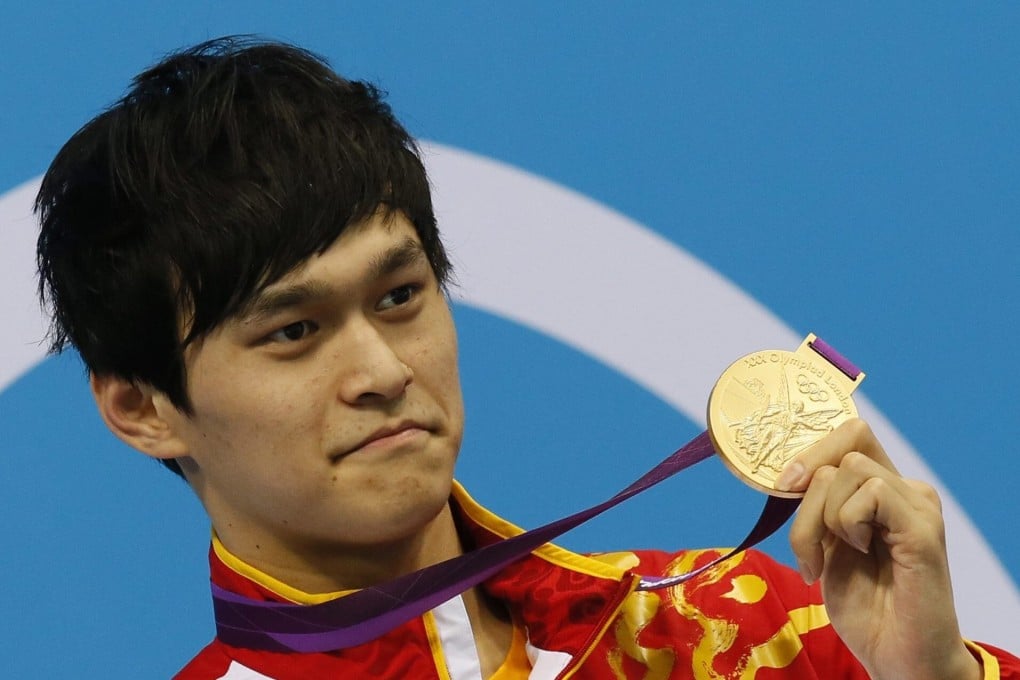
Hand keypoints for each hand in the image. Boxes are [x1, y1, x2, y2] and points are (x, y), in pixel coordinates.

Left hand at [776, 418, 980, 679]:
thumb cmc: (864, 604)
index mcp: (880, 488)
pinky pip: (871, 493)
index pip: (849, 431)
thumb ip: (816, 504)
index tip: (784, 487)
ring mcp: (917, 503)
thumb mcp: (825, 543)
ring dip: (821, 517)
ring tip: (839, 555)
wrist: (896, 653)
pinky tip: (860, 554)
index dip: (809, 449)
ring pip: (845, 469)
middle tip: (807, 532)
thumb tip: (788, 471)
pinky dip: (847, 525)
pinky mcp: (923, 525)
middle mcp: (903, 487)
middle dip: (808, 484)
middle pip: (845, 440)